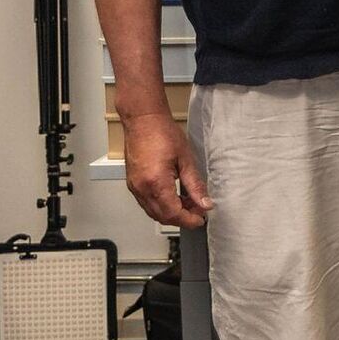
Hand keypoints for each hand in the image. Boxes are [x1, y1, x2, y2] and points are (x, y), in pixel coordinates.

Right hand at [122, 112, 211, 228]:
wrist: (143, 119)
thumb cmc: (162, 133)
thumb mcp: (186, 159)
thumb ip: (196, 185)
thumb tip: (205, 204)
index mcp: (156, 183)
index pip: (173, 213)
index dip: (189, 220)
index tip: (201, 218)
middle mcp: (142, 188)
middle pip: (162, 217)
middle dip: (182, 218)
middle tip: (198, 211)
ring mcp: (135, 187)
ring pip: (153, 212)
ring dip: (171, 213)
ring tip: (189, 203)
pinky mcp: (133, 183)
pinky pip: (147, 203)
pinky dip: (161, 205)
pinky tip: (174, 196)